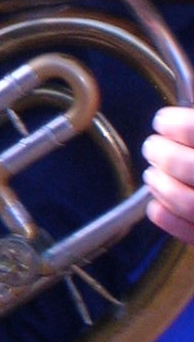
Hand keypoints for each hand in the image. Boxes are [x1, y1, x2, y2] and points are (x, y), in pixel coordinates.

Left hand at [145, 107, 193, 243]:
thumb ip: (193, 120)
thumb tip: (182, 108)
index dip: (175, 124)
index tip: (163, 121)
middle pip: (188, 166)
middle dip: (162, 154)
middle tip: (152, 148)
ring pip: (188, 202)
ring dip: (161, 186)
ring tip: (152, 175)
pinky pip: (192, 234)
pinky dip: (167, 220)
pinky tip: (154, 207)